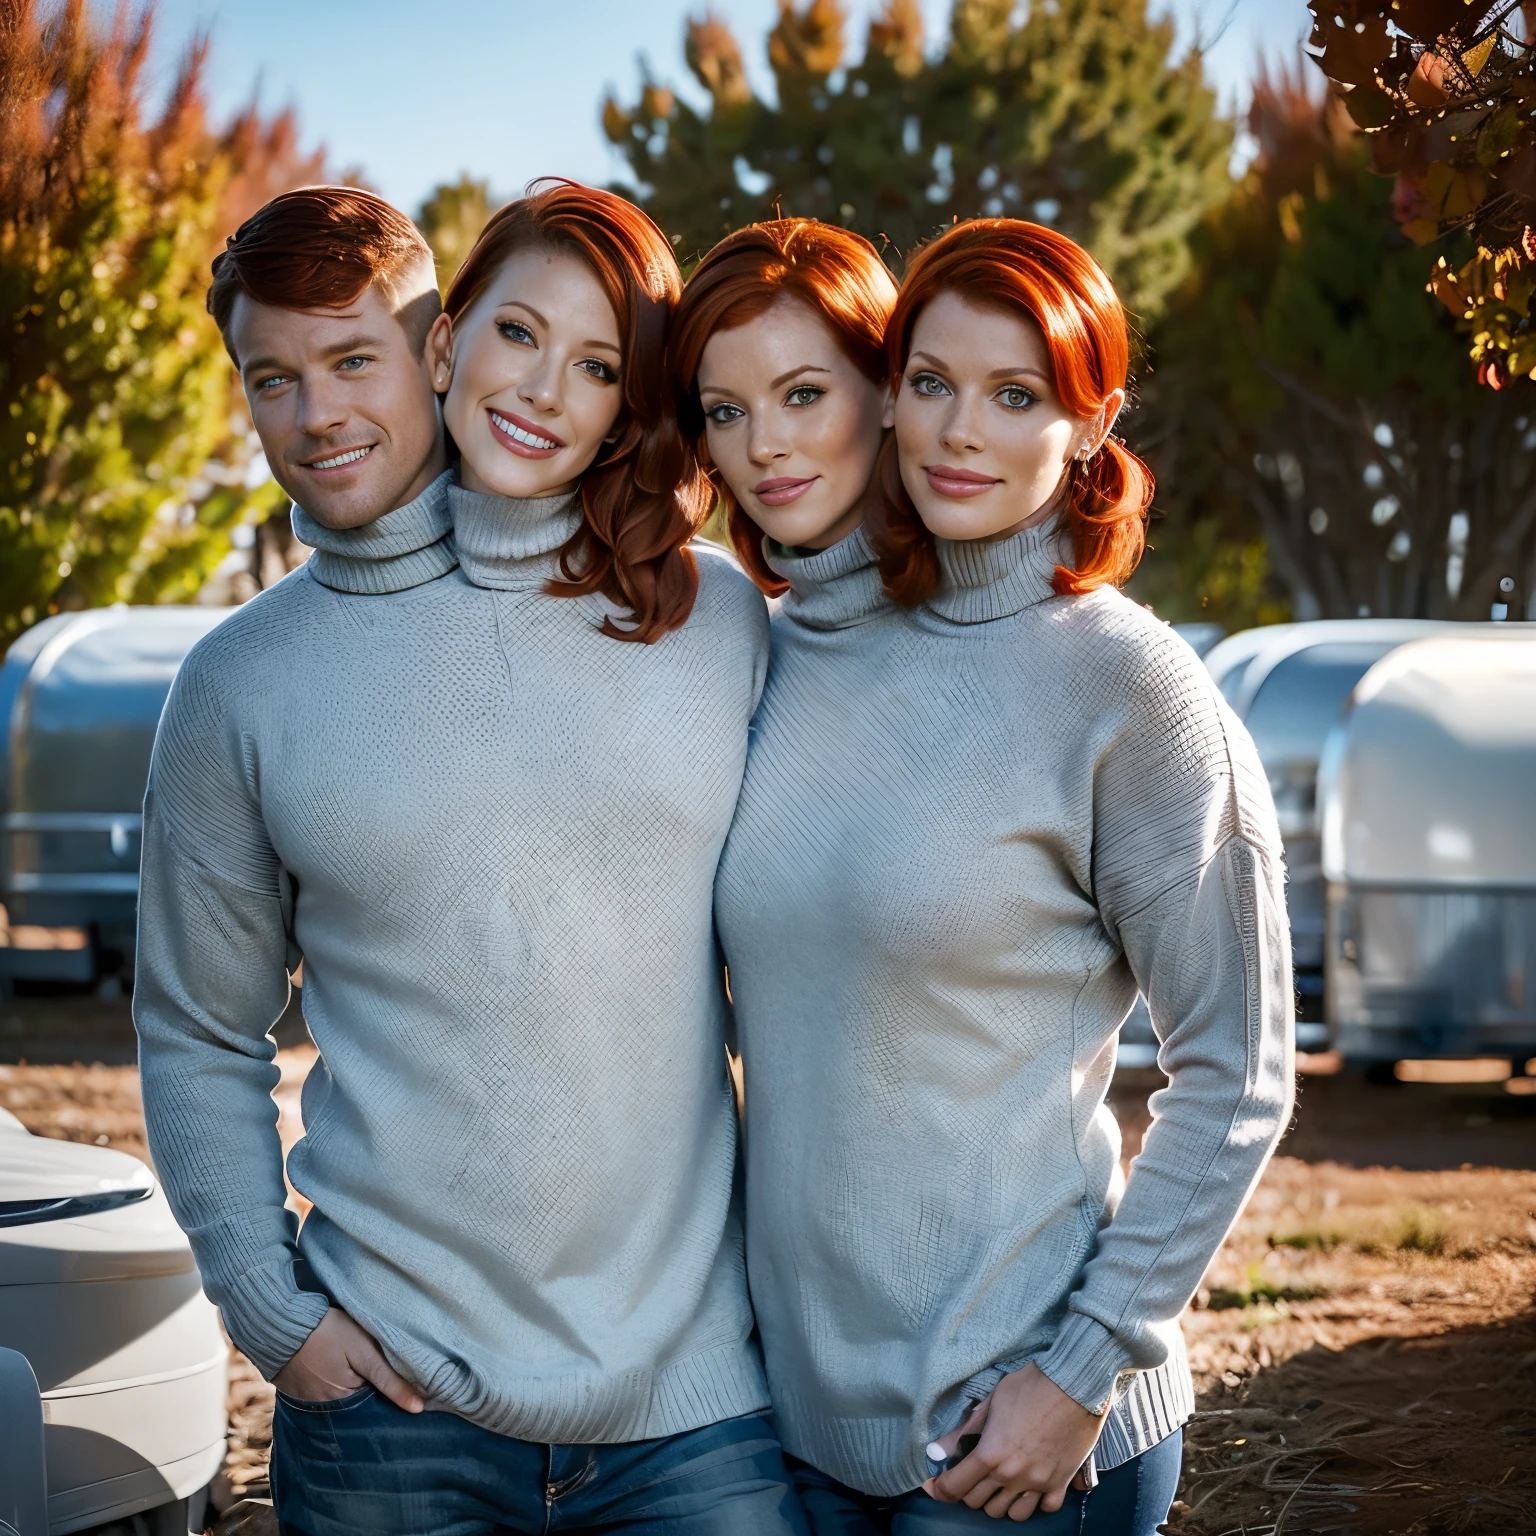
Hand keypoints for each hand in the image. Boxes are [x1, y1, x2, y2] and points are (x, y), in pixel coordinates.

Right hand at [273, 1306, 423, 1412]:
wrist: (281, 1321)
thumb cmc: (327, 1332)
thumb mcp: (365, 1351)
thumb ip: (390, 1380)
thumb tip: (418, 1409)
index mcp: (343, 1404)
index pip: (375, 1410)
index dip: (391, 1400)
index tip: (407, 1390)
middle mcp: (323, 1412)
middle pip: (357, 1408)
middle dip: (372, 1397)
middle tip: (380, 1375)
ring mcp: (307, 1403)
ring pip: (341, 1401)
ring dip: (352, 1390)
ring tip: (357, 1370)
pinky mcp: (297, 1391)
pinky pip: (322, 1394)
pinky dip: (333, 1385)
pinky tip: (338, 1369)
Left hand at [922, 1363, 1106, 1520]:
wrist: (1074, 1384)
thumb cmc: (1030, 1386)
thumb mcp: (991, 1402)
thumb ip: (964, 1431)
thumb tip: (936, 1450)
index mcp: (991, 1454)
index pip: (955, 1487)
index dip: (940, 1489)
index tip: (936, 1486)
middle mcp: (1012, 1475)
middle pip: (979, 1503)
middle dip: (969, 1490)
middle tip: (972, 1473)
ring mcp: (1038, 1483)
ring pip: (1010, 1514)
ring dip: (1001, 1501)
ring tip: (1001, 1481)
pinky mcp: (1061, 1483)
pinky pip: (1044, 1509)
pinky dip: (1035, 1502)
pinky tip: (1031, 1484)